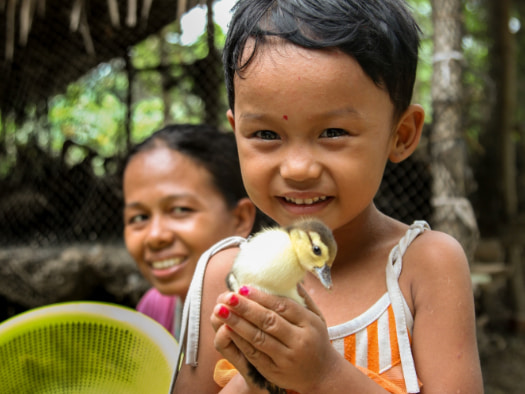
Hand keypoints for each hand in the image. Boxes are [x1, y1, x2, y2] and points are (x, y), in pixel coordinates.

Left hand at [211, 285, 338, 391]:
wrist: (323, 375)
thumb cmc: (317, 340)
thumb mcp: (317, 318)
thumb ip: (303, 299)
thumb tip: (290, 278)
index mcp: (309, 324)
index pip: (283, 306)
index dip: (262, 297)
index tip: (244, 287)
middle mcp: (299, 341)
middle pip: (269, 321)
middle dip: (245, 308)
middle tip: (228, 296)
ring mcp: (286, 358)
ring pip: (258, 338)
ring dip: (238, 324)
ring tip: (221, 311)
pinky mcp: (275, 372)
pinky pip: (254, 355)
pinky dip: (240, 341)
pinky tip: (228, 329)